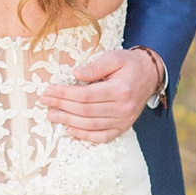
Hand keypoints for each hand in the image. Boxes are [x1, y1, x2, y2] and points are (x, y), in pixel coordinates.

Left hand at [39, 44, 161, 142]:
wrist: (150, 75)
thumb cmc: (129, 64)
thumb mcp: (114, 57)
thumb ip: (95, 66)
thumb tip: (75, 74)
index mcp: (121, 90)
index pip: (85, 95)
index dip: (64, 94)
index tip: (48, 90)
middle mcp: (123, 108)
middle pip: (85, 111)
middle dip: (61, 106)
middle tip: (44, 102)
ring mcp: (124, 121)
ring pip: (91, 125)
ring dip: (68, 121)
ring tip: (51, 115)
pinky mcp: (124, 127)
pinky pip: (102, 136)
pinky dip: (85, 136)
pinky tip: (70, 130)